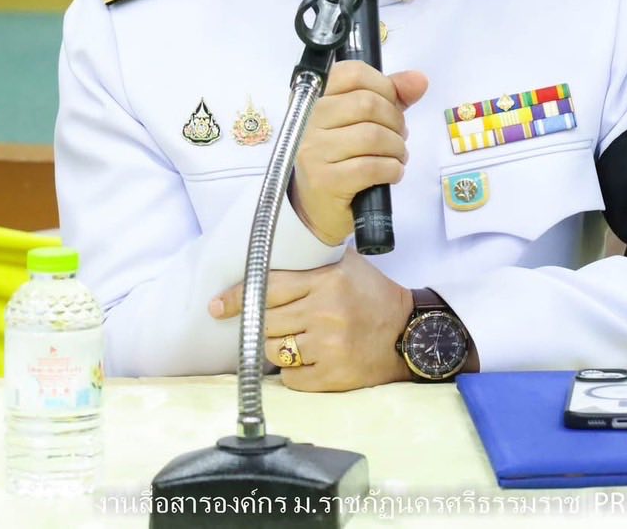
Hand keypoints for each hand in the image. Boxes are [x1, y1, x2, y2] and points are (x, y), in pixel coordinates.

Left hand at [209, 248, 413, 391]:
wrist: (409, 334)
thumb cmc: (374, 296)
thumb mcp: (348, 266)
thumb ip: (313, 259)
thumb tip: (271, 248)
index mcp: (326, 282)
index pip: (268, 288)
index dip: (237, 298)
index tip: (216, 307)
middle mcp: (325, 313)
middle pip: (266, 322)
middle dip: (262, 324)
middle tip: (269, 324)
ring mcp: (329, 346)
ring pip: (274, 350)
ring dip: (276, 347)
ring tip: (294, 340)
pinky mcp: (334, 376)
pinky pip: (291, 378)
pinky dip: (292, 372)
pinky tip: (307, 361)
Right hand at [289, 61, 427, 245]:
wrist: (317, 208)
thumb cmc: (342, 159)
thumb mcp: (363, 122)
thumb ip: (390, 97)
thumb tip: (419, 80)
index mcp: (316, 99)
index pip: (351, 73)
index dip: (383, 85)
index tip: (392, 104)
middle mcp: (309, 120)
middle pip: (367, 104)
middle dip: (395, 121)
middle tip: (398, 137)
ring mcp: (314, 151)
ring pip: (372, 136)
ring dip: (396, 148)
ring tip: (396, 157)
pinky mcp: (325, 180)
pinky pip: (371, 167)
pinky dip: (392, 169)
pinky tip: (391, 173)